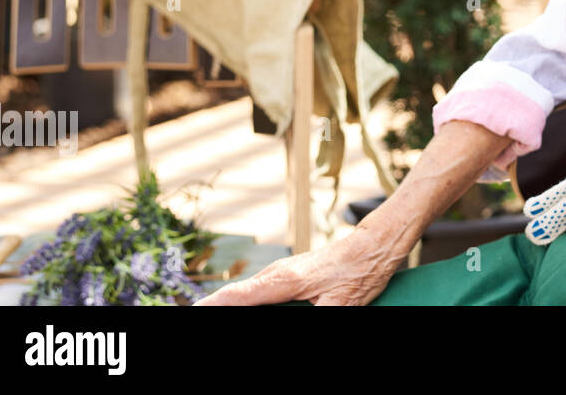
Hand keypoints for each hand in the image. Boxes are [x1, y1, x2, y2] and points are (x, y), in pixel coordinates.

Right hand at [194, 223, 404, 306]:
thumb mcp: (337, 307)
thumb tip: (288, 317)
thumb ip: (311, 320)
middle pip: (234, 298)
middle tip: (197, 313)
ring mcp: (281, 273)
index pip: (235, 298)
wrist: (374, 246)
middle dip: (215, 308)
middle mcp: (276, 274)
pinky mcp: (288, 275)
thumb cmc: (360, 273)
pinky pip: (259, 293)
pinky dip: (246, 303)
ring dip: (231, 306)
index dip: (210, 307)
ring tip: (211, 310)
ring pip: (246, 295)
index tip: (191, 312)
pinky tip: (244, 309)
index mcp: (283, 281)